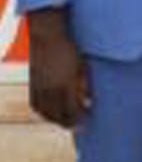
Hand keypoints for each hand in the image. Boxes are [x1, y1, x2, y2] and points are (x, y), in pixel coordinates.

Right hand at [27, 8, 88, 127]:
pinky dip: (44, 112)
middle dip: (70, 123)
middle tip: (80, 126)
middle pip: (59, 114)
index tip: (88, 120)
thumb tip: (90, 101)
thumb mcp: (82, 66)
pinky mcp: (32, 83)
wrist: (47, 35)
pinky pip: (36, 104)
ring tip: (66, 122)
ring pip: (45, 112)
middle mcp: (50, 88)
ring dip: (56, 120)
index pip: (72, 110)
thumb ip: (85, 84)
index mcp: (65, 83)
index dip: (80, 118)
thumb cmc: (70, 48)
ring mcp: (39, 86)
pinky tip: (50, 114)